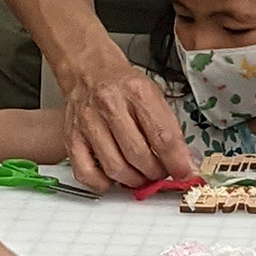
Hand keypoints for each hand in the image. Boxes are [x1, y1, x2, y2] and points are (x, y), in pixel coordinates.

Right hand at [59, 41, 194, 189]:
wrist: (90, 71)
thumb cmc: (124, 86)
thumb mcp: (155, 96)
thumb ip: (169, 129)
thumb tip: (184, 163)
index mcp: (136, 92)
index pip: (162, 136)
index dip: (177, 161)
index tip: (184, 172)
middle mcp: (110, 105)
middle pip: (138, 156)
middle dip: (155, 172)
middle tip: (161, 172)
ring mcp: (88, 123)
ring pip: (115, 168)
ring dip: (134, 180)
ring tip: (142, 175)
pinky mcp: (71, 137)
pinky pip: (86, 173)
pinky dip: (103, 184)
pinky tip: (114, 178)